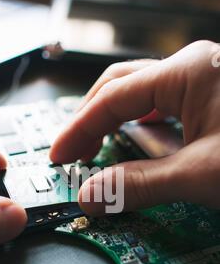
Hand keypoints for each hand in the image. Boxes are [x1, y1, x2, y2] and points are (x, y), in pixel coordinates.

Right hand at [50, 40, 219, 214]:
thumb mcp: (200, 173)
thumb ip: (142, 184)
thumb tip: (93, 194)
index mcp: (187, 72)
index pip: (112, 98)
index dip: (78, 129)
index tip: (59, 155)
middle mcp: (193, 68)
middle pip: (121, 87)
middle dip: (91, 120)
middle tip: (73, 153)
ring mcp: (205, 80)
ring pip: (142, 95)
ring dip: (114, 121)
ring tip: (96, 146)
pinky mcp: (213, 98)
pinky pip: (164, 105)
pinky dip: (141, 125)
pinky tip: (137, 140)